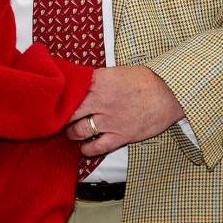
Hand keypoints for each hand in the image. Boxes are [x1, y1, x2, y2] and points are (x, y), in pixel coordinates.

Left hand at [66, 66, 184, 156]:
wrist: (169, 94)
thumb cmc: (145, 81)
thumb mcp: (117, 72)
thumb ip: (98, 79)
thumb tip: (80, 83)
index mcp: (98, 82)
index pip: (69, 91)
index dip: (58, 98)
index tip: (53, 101)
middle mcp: (100, 101)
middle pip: (69, 112)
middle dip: (60, 117)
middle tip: (57, 119)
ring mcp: (109, 120)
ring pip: (78, 131)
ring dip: (71, 133)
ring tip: (70, 132)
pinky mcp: (120, 136)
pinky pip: (96, 147)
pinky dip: (87, 150)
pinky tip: (84, 148)